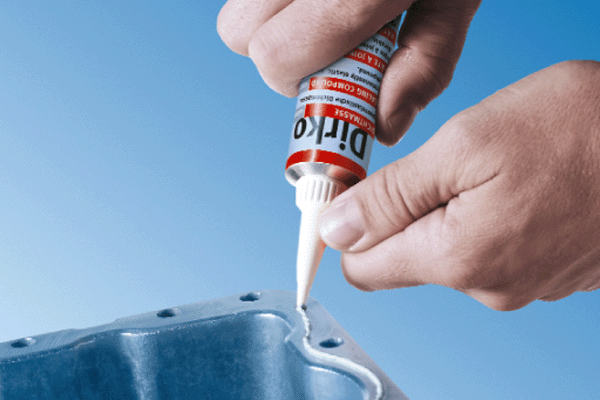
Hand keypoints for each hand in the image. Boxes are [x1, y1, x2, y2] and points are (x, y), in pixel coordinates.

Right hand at [217, 0, 480, 144]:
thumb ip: (423, 64)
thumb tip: (384, 129)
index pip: (275, 58)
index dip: (297, 79)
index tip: (327, 75)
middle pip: (239, 33)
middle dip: (279, 49)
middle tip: (323, 34)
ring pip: (234, 4)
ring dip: (268, 16)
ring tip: (321, 1)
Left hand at [318, 60, 599, 310]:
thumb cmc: (578, 129)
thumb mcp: (466, 144)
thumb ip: (393, 197)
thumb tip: (337, 230)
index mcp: (456, 257)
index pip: (362, 267)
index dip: (347, 228)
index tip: (351, 191)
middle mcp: (487, 285)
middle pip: (405, 257)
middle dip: (400, 214)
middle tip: (427, 164)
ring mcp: (523, 284)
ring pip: (450, 251)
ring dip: (449, 212)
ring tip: (484, 170)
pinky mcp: (549, 272)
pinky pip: (493, 250)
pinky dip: (488, 219)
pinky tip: (514, 186)